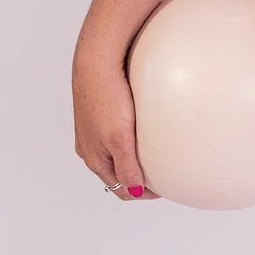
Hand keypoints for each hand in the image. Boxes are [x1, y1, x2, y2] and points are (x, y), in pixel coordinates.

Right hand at [74, 32, 152, 198]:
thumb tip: (134, 192)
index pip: (120, 189)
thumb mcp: (119, 138)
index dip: (143, 193)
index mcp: (93, 158)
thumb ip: (127, 167)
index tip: (165, 187)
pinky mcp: (98, 113)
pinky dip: (129, 141)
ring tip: (155, 154)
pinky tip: (143, 129)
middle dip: (138, 178)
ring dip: (133, 160)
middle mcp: (89, 148)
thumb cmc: (106, 97)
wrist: (96, 61)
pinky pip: (115, 134)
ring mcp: (92, 131)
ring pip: (115, 155)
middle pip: (117, 174)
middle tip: (163, 173)